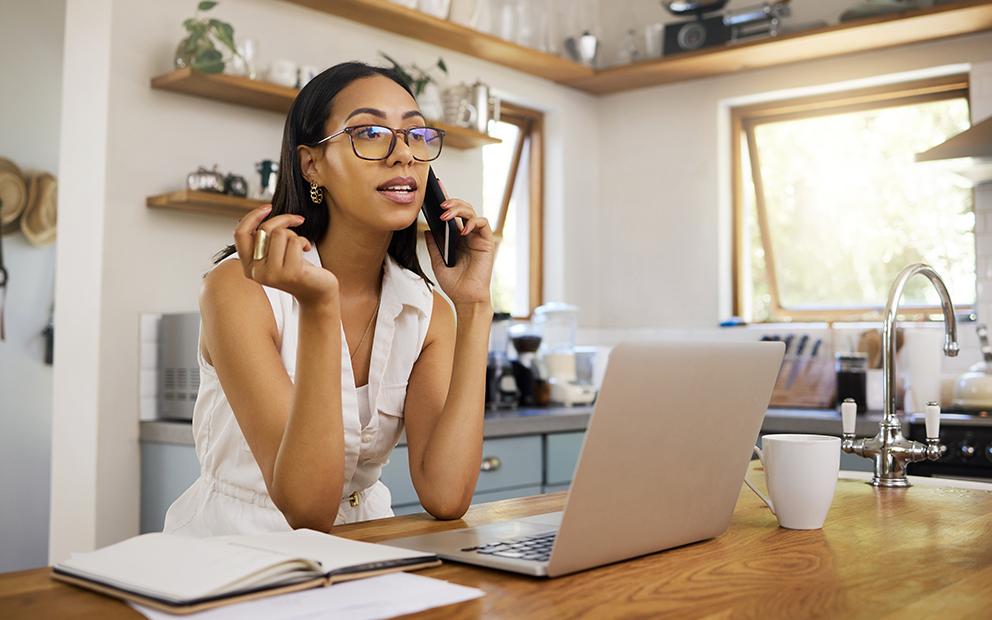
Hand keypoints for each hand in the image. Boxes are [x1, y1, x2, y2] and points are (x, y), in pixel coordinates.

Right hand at [234, 205, 338, 306]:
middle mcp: (256, 272)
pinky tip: (307, 250)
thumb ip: (260, 242)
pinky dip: (304, 241)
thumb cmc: (297, 269)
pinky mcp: (291, 273)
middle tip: (297, 221)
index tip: (268, 207)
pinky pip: (295, 241)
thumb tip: (242, 221)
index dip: (252, 217)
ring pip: (280, 234)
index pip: (240, 234)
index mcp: (248, 267)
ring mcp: (273, 274)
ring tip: (300, 245)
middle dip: (283, 220)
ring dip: (295, 235)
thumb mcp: (274, 255)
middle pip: (264, 230)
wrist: (317, 292)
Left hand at [424, 184, 494, 307]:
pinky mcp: (486, 242)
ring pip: (472, 212)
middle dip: (451, 203)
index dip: (445, 200)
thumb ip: (434, 245)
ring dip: (459, 209)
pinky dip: (473, 222)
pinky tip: (462, 229)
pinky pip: (482, 224)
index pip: (452, 214)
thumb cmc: (454, 283)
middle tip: (440, 204)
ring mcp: (477, 237)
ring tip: (446, 214)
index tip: (435, 188)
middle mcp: (468, 234)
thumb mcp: (437, 261)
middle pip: (462, 209)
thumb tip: (427, 229)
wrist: (466, 298)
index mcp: (456, 237)